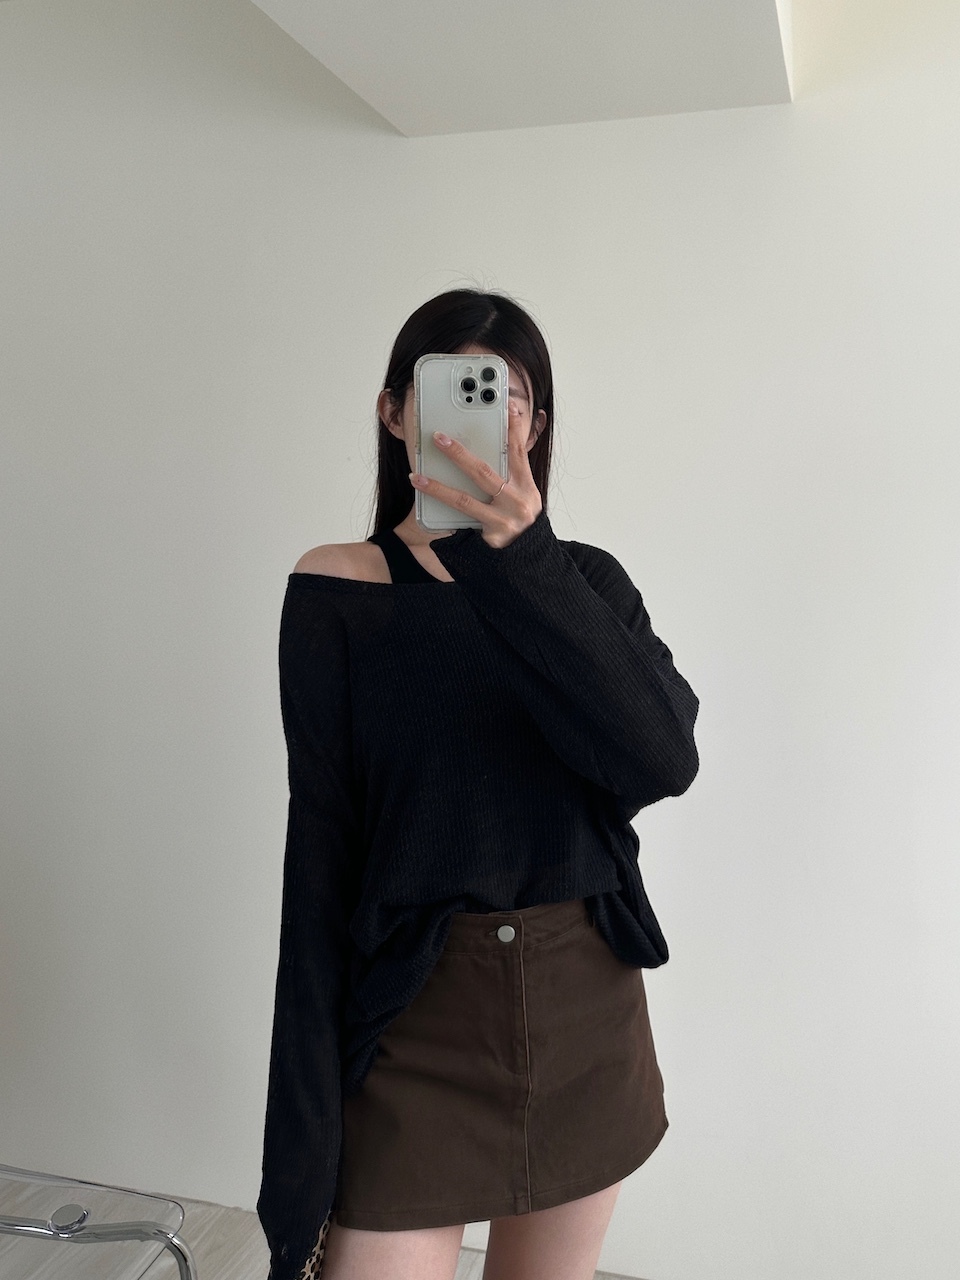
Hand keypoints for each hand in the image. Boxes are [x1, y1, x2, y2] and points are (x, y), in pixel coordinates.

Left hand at [408, 400, 542, 548]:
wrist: (527, 561)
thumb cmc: (520, 521)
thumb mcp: (523, 495)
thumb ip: (512, 471)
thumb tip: (500, 440)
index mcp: (527, 487)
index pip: (518, 451)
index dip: (511, 427)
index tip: (504, 404)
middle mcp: (517, 503)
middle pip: (483, 472)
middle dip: (458, 453)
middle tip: (437, 437)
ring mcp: (503, 522)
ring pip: (464, 500)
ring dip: (437, 487)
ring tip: (416, 476)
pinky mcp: (489, 540)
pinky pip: (459, 524)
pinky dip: (440, 516)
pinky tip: (421, 508)